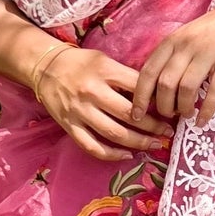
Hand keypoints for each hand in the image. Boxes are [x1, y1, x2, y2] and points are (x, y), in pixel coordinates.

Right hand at [31, 40, 175, 163]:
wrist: (45, 67)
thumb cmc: (80, 63)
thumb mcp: (105, 60)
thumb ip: (126, 76)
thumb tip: (154, 95)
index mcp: (105, 71)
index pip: (138, 88)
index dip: (157, 100)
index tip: (169, 108)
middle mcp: (92, 92)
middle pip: (130, 115)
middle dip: (153, 126)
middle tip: (168, 132)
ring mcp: (80, 111)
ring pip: (114, 133)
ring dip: (139, 142)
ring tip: (155, 145)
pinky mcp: (69, 126)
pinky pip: (92, 146)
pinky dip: (111, 155)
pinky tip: (127, 155)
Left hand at [131, 0, 214, 128]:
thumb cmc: (209, 32)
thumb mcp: (183, 38)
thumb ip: (168, 59)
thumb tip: (152, 92)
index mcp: (171, 41)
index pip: (148, 71)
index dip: (139, 96)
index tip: (136, 114)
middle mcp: (186, 46)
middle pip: (166, 83)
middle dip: (163, 106)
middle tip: (169, 114)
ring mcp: (208, 53)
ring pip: (187, 88)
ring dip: (184, 108)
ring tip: (186, 114)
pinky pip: (214, 91)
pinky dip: (206, 110)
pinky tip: (203, 120)